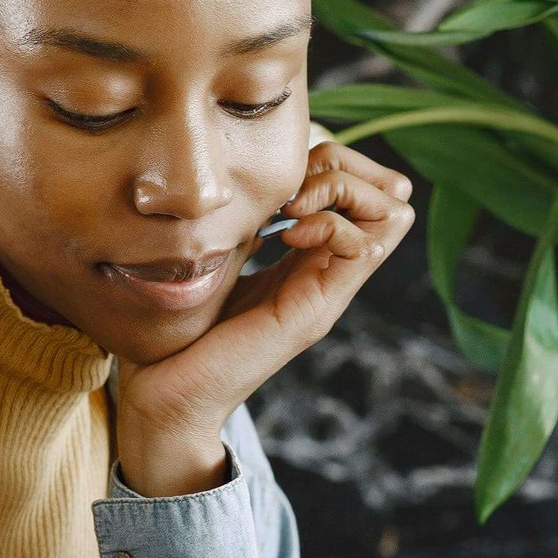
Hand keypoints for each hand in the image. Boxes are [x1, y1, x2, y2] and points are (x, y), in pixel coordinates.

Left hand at [114, 132, 413, 495]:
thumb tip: (254, 170)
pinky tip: (286, 235)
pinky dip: (330, 224)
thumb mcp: (220, 251)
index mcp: (312, 258)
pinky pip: (362, 247)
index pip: (368, 187)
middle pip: (393, 195)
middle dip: (346, 169)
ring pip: (392, 214)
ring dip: (341, 192)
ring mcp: (330, 293)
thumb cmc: (180, 326)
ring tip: (291, 210)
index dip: (334, 163)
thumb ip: (248, 217)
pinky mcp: (316, 311)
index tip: (282, 179)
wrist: (164, 394)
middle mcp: (332, 273)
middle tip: (293, 190)